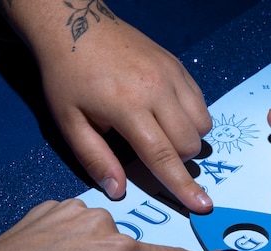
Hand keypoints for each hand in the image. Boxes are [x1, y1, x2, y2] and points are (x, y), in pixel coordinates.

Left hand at [38, 19, 212, 209]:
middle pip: (189, 144)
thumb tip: (119, 191)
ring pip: (202, 125)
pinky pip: (202, 103)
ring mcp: (172, 76)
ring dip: (189, 140)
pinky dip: (192, 118)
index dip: (182, 186)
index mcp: (128, 107)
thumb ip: (96, 158)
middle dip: (178, 160)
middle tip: (153, 151)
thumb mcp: (69, 121)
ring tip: (162, 133)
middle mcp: (158, 90)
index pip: (163, 156)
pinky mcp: (179, 67)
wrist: (77, 25)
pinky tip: (168, 114)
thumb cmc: (69, 76)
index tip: (202, 205)